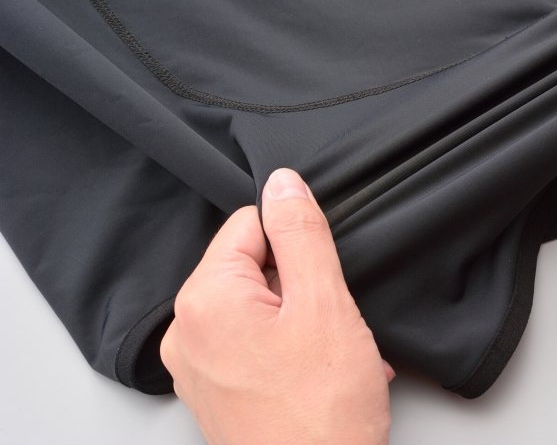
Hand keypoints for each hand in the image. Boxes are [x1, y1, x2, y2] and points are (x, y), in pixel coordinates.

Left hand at [160, 168, 392, 444]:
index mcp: (203, 300)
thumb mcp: (324, 303)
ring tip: (330, 355)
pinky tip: (321, 373)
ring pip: (260, 308)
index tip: (318, 279)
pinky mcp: (217, 395)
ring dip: (304, 320)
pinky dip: (291, 351)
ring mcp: (198, 369)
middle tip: (329, 324)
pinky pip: (254, 346)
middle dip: (302, 285)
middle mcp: (187, 333)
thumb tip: (282, 183)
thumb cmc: (321, 412)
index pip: (250, 223)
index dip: (296, 243)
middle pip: (254, 267)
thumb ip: (302, 233)